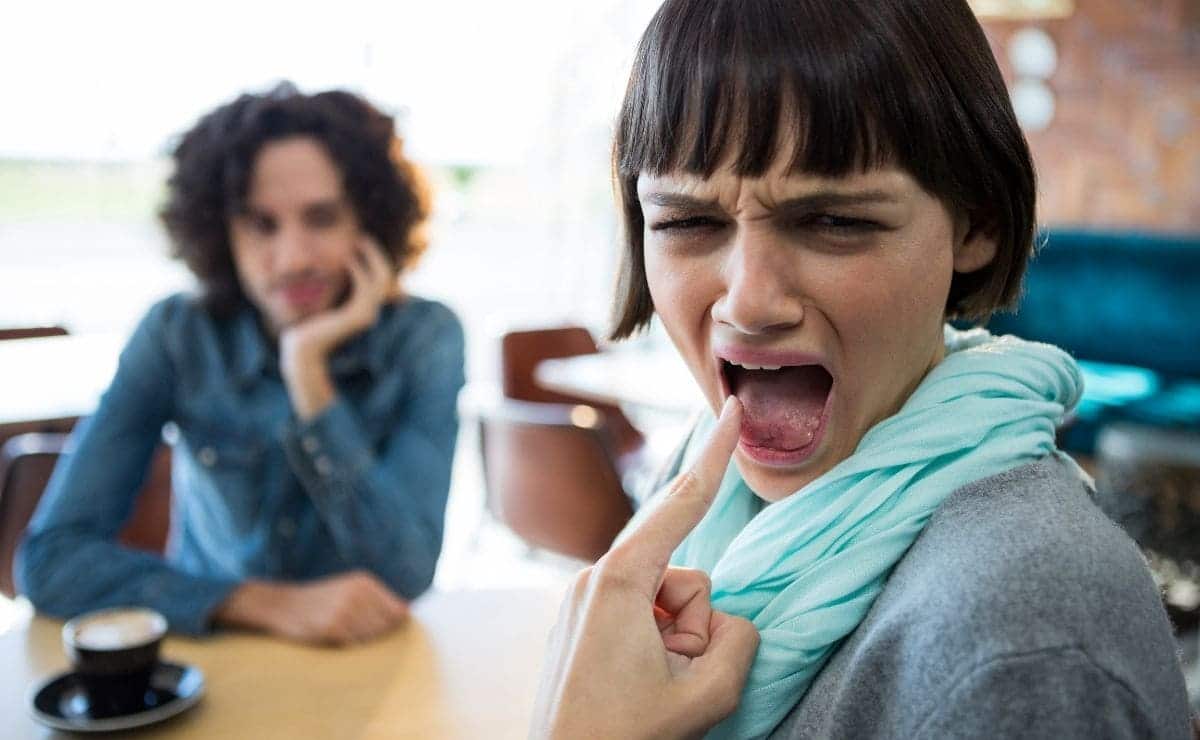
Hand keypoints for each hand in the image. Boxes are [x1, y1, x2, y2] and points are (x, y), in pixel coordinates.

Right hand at [214, 570, 409, 645]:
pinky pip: (353, 647)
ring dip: (361, 644)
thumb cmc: (319, 600)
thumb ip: (377, 600)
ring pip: (370, 639)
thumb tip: (407, 612)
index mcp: (364, 582)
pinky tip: (334, 640)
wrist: (281, 604)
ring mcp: (345, 611)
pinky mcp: (332, 628)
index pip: (398, 612)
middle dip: (377, 637)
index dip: (392, 627)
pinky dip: (347, 648)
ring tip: (343, 635)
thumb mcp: (349, 589)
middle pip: (385, 628)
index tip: (379, 632)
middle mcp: (357, 593)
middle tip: (353, 634)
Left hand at [280, 237, 397, 360]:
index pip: (382, 279)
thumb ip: (334, 290)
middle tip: (362, 236)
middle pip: (387, 276)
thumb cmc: (310, 325)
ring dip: (369, 257)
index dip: (375, 258)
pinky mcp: (359, 316)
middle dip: (376, 254)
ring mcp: (367, 314)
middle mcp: (371, 312)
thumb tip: (336, 270)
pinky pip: (365, 287)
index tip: (361, 241)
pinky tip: (348, 259)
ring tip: (357, 242)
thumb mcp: (324, 303)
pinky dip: (359, 270)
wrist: (303, 348)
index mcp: (366, 308)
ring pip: (380, 280)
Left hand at [532, 397, 758, 739]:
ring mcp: (582, 598)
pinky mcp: (580, 619)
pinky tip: (637, 681)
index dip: (716, 455)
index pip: (681, 505)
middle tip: (671, 675)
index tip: (730, 408)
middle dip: (694, 622)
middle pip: (683, 573)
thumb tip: (728, 620)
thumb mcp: (706, 695)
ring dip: (676, 642)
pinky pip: (640, 614)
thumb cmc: (625, 738)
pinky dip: (655, 643)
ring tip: (652, 686)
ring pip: (665, 599)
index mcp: (618, 583)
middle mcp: (593, 578)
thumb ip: (739, 641)